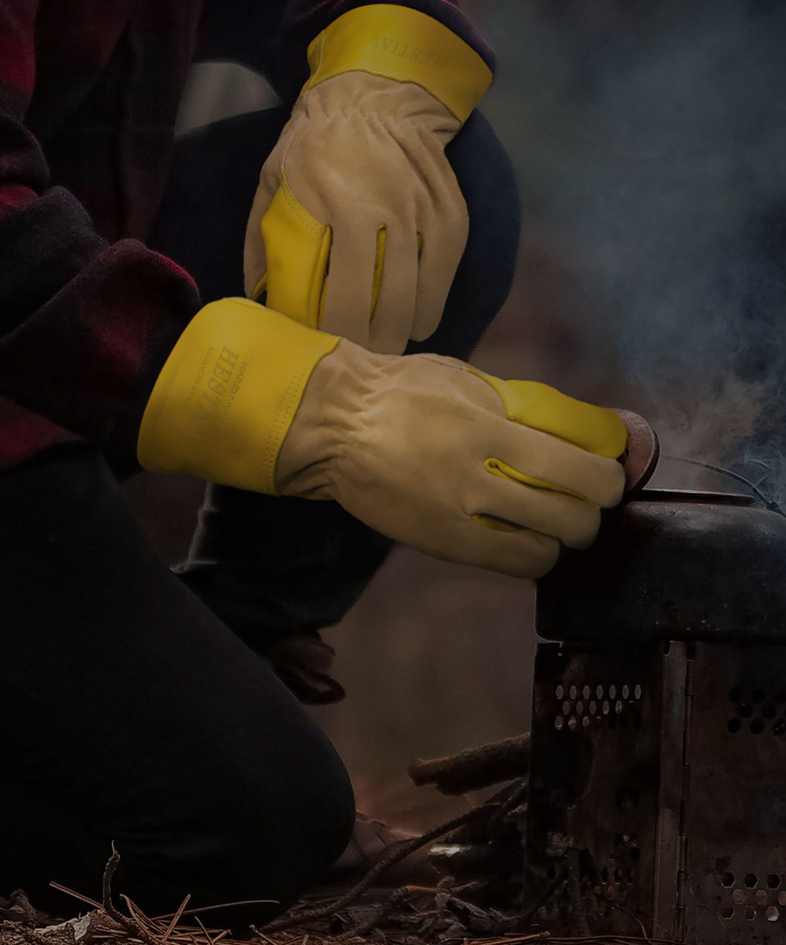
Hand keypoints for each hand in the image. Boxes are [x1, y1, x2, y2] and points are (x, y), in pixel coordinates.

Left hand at [247, 74, 469, 352]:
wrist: (376, 95)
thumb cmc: (314, 143)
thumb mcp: (271, 180)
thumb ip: (261, 239)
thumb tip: (257, 297)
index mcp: (333, 206)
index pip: (336, 294)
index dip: (333, 334)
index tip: (324, 352)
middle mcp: (383, 210)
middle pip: (383, 304)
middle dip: (371, 344)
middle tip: (358, 361)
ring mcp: (421, 212)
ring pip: (419, 295)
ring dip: (402, 332)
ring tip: (386, 349)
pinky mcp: (450, 212)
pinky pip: (446, 272)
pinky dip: (432, 303)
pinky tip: (419, 322)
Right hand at [277, 345, 628, 574]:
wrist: (332, 428)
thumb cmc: (404, 392)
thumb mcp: (469, 379)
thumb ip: (525, 407)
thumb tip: (588, 432)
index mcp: (487, 426)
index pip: (580, 465)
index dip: (611, 474)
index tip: (608, 469)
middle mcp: (477, 478)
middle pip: (575, 515)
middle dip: (593, 508)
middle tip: (584, 497)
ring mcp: (459, 519)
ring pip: (548, 549)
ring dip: (562, 536)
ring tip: (551, 520)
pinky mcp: (443, 546)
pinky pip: (512, 565)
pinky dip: (532, 554)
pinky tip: (523, 536)